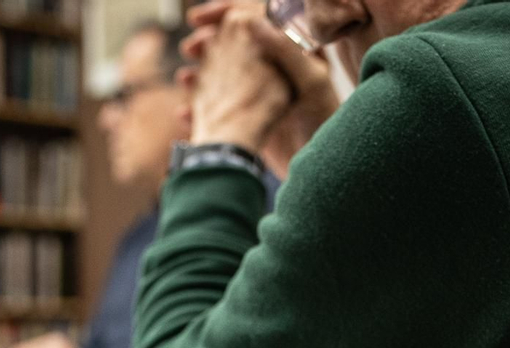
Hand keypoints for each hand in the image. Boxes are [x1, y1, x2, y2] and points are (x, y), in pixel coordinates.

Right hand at [183, 2, 338, 175]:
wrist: (321, 171)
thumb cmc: (325, 123)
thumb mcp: (311, 82)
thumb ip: (286, 50)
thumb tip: (252, 20)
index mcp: (292, 48)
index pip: (253, 16)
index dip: (224, 12)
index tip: (199, 19)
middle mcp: (272, 65)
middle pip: (230, 41)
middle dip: (206, 42)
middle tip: (191, 48)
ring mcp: (257, 90)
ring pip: (219, 72)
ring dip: (198, 72)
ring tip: (185, 78)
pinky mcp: (246, 115)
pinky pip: (217, 104)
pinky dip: (199, 106)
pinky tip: (186, 111)